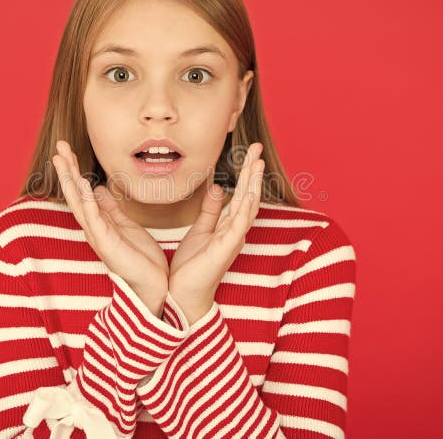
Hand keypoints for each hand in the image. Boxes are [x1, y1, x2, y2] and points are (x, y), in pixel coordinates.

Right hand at [52, 140, 168, 316]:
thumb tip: (99, 190)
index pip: (81, 192)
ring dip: (70, 180)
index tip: (65, 151)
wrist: (153, 286)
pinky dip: (86, 201)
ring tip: (62, 159)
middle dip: (66, 170)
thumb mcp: (125, 225)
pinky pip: (94, 218)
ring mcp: (98, 236)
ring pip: (78, 203)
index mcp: (98, 223)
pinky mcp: (107, 244)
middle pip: (74, 194)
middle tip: (58, 146)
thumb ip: (111, 208)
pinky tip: (82, 183)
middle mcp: (93, 228)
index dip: (73, 170)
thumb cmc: (140, 259)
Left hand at [168, 142, 264, 323]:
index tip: (251, 152)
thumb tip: (218, 187)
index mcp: (228, 226)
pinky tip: (250, 194)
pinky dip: (245, 210)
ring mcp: (232, 240)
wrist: (183, 294)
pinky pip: (238, 226)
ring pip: (247, 207)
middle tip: (258, 148)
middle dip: (253, 171)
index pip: (241, 193)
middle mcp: (235, 231)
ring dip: (254, 185)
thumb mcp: (200, 230)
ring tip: (258, 163)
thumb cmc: (192, 266)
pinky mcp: (224, 249)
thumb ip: (211, 210)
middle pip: (249, 195)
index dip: (246, 172)